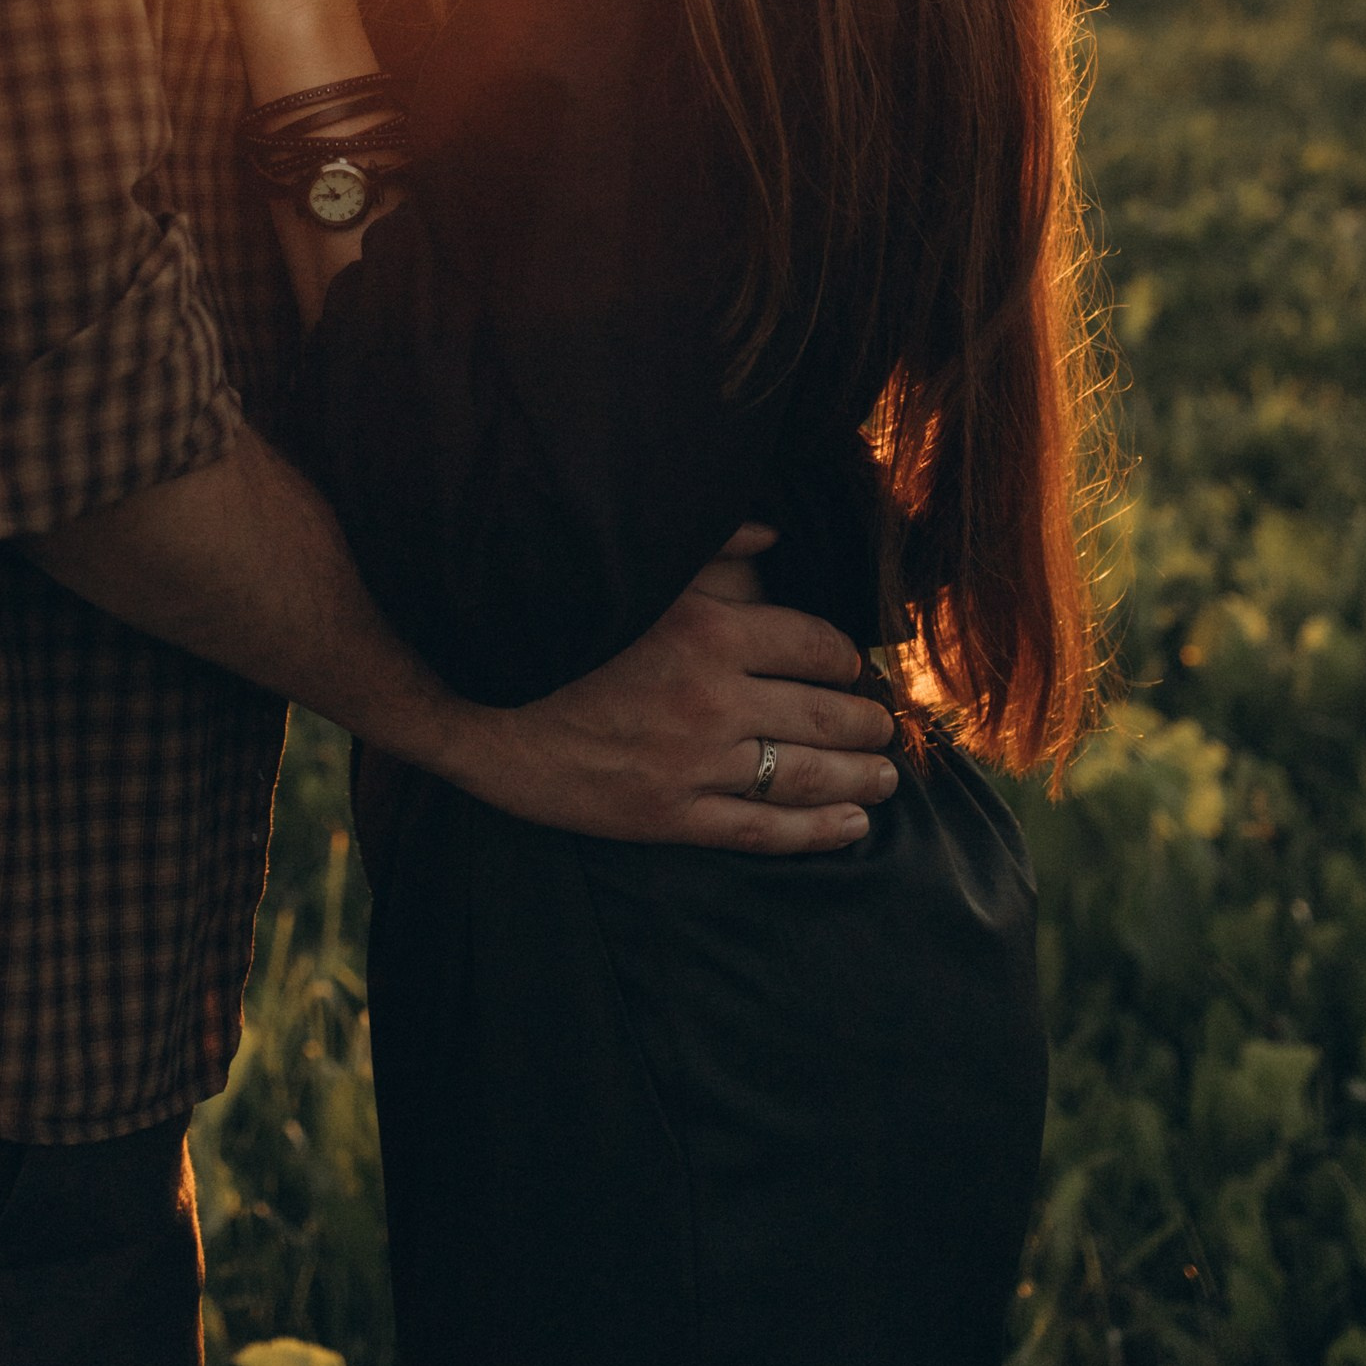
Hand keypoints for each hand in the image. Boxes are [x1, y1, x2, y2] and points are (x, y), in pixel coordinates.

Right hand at [439, 527, 899, 854]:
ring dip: (860, 778)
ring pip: (806, 774)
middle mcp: (712, 696)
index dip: (847, 660)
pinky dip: (817, 831)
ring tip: (888, 780)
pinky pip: (763, 829)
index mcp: (708, 627)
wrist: (477, 698)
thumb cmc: (558, 624)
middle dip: (868, 724)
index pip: (814, 645)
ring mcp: (694, 761)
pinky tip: (852, 826)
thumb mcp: (636, 570)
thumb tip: (774, 535)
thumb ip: (710, 547)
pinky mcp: (669, 814)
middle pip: (824, 714)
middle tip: (888, 729)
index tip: (859, 668)